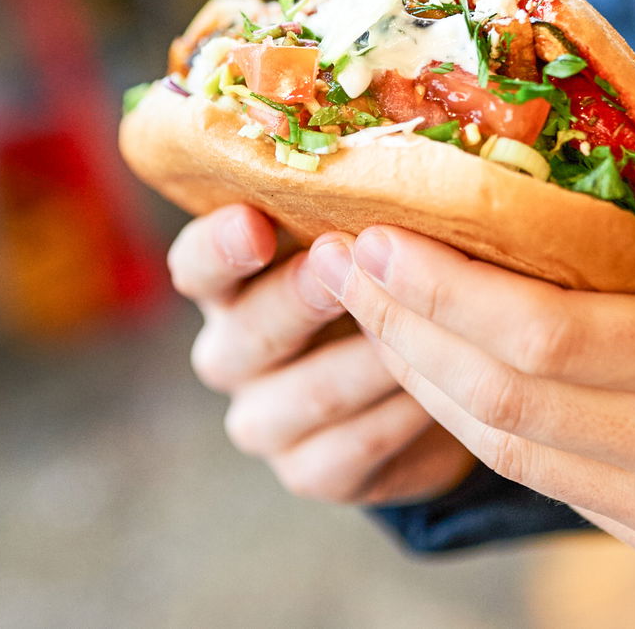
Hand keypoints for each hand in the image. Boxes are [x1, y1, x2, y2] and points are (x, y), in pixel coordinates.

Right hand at [170, 205, 474, 504]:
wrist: (424, 382)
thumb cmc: (384, 280)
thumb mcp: (364, 239)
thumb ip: (356, 211)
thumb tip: (393, 164)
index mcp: (229, 283)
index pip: (196, 263)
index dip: (219, 246)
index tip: (253, 225)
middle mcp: (231, 351)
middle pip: (248, 329)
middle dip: (300, 298)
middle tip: (340, 268)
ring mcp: (264, 418)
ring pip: (307, 393)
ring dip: (367, 361)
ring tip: (423, 329)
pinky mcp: (309, 470)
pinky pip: (351, 447)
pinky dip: (397, 419)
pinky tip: (438, 394)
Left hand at [313, 118, 634, 593]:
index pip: (548, 338)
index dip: (445, 290)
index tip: (377, 235)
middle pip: (501, 398)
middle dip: (404, 328)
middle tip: (342, 260)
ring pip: (505, 449)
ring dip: (422, 377)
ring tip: (370, 307)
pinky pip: (543, 481)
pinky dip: (477, 421)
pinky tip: (440, 366)